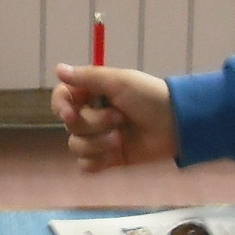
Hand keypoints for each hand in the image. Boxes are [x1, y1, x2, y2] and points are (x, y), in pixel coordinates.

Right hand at [51, 65, 177, 171]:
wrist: (176, 124)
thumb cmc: (149, 97)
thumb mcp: (119, 81)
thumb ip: (87, 77)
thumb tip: (57, 69)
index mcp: (92, 94)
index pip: (62, 99)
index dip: (61, 107)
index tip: (70, 114)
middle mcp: (92, 115)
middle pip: (71, 126)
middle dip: (94, 124)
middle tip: (120, 118)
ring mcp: (98, 138)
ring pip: (76, 146)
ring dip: (97, 143)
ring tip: (121, 138)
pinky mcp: (107, 159)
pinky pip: (86, 166)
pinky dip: (97, 161)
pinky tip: (114, 154)